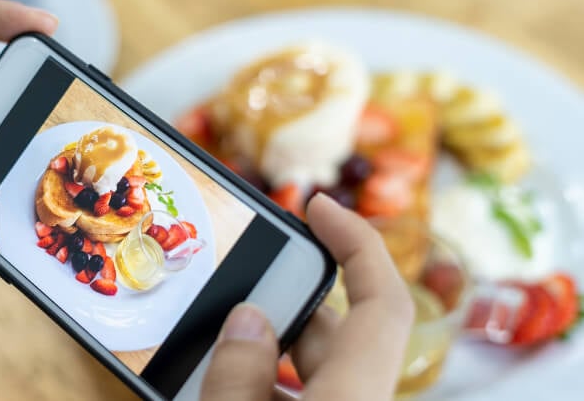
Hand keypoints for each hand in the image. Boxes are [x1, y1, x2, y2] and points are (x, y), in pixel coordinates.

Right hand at [200, 193, 414, 400]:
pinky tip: (220, 385)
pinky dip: (264, 383)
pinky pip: (298, 398)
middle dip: (281, 302)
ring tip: (204, 342)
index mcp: (352, 399)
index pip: (383, 305)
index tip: (319, 206)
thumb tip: (247, 320)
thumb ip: (237, 379)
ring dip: (265, 351)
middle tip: (227, 285)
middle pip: (333, 334)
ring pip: (313, 371)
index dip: (357, 242)